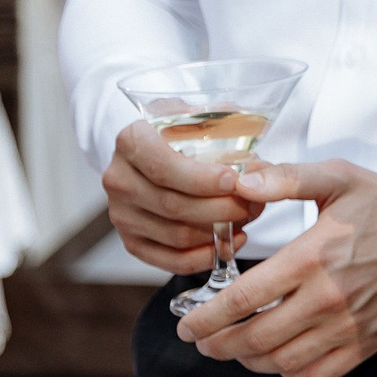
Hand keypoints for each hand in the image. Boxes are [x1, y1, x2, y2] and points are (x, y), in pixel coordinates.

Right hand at [103, 119, 266, 272]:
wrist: (155, 149)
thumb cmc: (184, 132)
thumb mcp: (200, 116)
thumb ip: (228, 131)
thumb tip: (257, 168)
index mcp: (131, 141)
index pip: (163, 167)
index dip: (201, 179)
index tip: (232, 180)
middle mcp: (119, 179)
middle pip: (173, 205)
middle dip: (221, 208)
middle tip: (253, 203)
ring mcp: (121, 214)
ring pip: (176, 235)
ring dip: (218, 231)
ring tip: (247, 218)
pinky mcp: (131, 242)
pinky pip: (171, 260)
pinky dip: (205, 256)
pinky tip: (229, 243)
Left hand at [172, 159, 376, 376]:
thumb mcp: (338, 177)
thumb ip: (286, 179)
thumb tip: (240, 182)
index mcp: (313, 257)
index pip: (243, 300)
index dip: (206, 318)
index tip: (186, 324)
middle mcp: (328, 299)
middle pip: (254, 339)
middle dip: (216, 345)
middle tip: (200, 340)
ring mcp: (348, 327)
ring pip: (281, 362)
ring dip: (247, 361)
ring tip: (233, 348)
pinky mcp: (366, 344)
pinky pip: (316, 374)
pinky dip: (288, 373)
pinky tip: (278, 358)